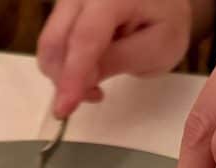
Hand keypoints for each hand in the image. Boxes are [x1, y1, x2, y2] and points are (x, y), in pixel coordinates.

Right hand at [38, 0, 194, 118]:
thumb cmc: (167, 21)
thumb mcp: (157, 48)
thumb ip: (118, 61)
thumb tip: (83, 79)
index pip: (85, 38)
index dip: (72, 75)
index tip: (64, 109)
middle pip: (54, 40)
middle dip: (65, 78)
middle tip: (94, 95)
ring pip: (49, 43)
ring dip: (64, 73)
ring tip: (96, 82)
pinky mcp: (64, 8)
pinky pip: (54, 41)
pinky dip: (66, 63)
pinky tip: (89, 68)